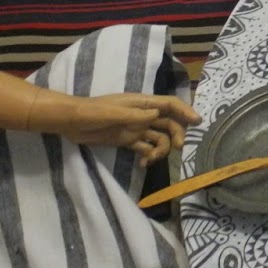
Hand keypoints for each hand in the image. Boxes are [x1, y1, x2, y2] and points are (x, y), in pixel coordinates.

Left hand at [31, 90, 200, 164]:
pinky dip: (148, 155)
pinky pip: (145, 148)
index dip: (185, 110)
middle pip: (169, 122)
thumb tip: (157, 116)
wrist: (70, 122)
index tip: (197, 122)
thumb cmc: (90, 112)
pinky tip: (143, 163)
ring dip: (161, 149)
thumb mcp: (112, 113)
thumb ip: (134, 116)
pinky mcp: (127, 140)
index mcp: (141, 103)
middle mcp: (143, 115)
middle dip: (176, 134)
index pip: (169, 104)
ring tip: (151, 160)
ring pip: (159, 137)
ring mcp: (135, 128)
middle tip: (177, 148)